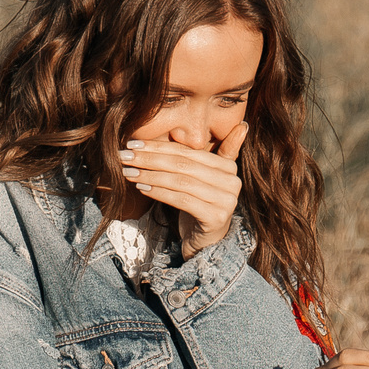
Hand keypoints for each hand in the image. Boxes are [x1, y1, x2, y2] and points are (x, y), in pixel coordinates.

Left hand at [119, 123, 243, 253]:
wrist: (205, 243)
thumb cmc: (199, 206)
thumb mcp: (203, 178)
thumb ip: (210, 154)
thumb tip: (242, 124)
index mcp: (228, 167)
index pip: (188, 152)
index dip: (159, 146)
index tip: (133, 143)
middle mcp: (232, 182)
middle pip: (183, 165)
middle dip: (150, 159)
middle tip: (125, 156)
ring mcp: (226, 201)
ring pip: (181, 181)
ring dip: (150, 175)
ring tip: (129, 172)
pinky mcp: (216, 218)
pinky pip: (182, 200)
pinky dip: (160, 193)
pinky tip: (142, 188)